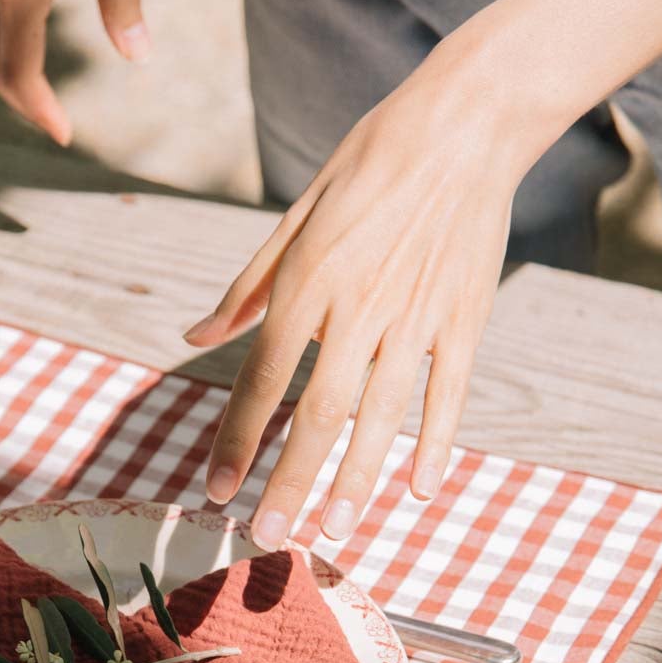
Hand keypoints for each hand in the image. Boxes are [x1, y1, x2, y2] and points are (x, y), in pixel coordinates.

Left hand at [185, 54, 522, 545]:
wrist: (463, 123)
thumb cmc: (369, 163)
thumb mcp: (296, 215)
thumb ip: (248, 287)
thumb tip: (196, 334)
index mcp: (308, 283)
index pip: (262, 380)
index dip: (236, 441)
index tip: (215, 491)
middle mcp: (358, 309)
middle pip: (317, 415)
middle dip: (289, 482)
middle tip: (267, 538)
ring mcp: (417, 318)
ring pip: (381, 417)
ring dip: (355, 480)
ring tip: (335, 531)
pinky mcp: (465, 318)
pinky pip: (448, 395)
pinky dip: (435, 443)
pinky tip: (421, 490)